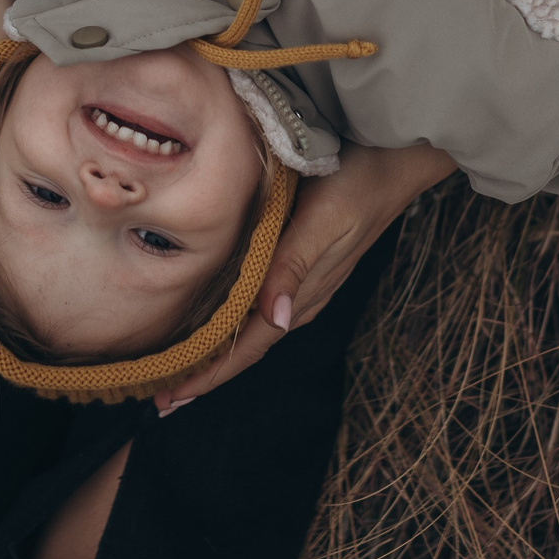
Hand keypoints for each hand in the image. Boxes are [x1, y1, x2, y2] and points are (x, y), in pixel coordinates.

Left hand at [155, 140, 456, 412]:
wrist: (397, 161)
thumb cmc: (357, 184)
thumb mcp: (323, 222)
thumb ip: (295, 267)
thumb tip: (274, 320)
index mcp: (302, 293)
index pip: (249, 346)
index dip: (210, 374)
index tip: (170, 397)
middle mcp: (302, 297)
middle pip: (247, 347)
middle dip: (207, 373)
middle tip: (161, 396)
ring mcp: (305, 283)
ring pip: (254, 330)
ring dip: (219, 352)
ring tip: (181, 367)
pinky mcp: (305, 265)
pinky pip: (262, 307)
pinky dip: (234, 323)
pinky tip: (217, 318)